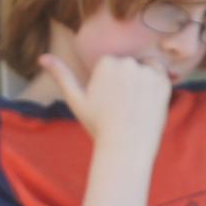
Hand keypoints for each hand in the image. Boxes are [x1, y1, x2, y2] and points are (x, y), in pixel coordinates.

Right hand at [40, 53, 169, 149]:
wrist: (125, 148)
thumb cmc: (98, 125)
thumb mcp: (76, 100)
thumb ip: (62, 75)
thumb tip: (42, 57)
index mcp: (106, 62)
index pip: (113, 65)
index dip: (112, 85)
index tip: (110, 102)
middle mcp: (128, 62)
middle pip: (130, 65)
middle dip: (127, 82)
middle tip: (123, 107)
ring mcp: (147, 72)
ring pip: (146, 69)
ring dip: (142, 82)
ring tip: (135, 105)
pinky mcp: (163, 83)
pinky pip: (161, 76)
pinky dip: (156, 87)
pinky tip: (147, 104)